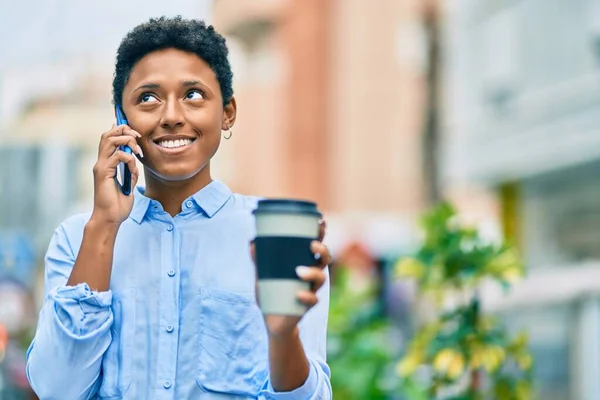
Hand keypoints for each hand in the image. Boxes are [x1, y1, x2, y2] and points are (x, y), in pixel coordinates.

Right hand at [90, 124, 142, 225]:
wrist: (110, 218)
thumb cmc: (118, 204)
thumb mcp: (128, 184)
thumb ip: (130, 170)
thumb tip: (135, 159)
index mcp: (106, 163)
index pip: (109, 138)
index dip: (121, 130)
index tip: (136, 134)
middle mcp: (101, 162)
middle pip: (108, 134)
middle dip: (124, 130)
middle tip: (138, 137)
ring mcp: (100, 167)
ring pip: (110, 140)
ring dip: (127, 141)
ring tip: (138, 152)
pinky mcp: (103, 173)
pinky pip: (117, 156)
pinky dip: (129, 159)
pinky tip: (133, 170)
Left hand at [251, 219, 331, 337]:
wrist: (273, 320)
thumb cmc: (271, 293)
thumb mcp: (263, 274)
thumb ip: (258, 259)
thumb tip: (252, 241)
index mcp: (304, 263)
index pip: (316, 246)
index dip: (321, 234)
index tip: (321, 222)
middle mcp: (312, 275)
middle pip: (325, 259)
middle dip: (323, 250)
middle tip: (312, 245)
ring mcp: (311, 289)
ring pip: (321, 278)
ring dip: (313, 272)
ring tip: (299, 271)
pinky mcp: (307, 305)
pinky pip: (312, 300)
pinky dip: (306, 296)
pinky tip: (299, 294)